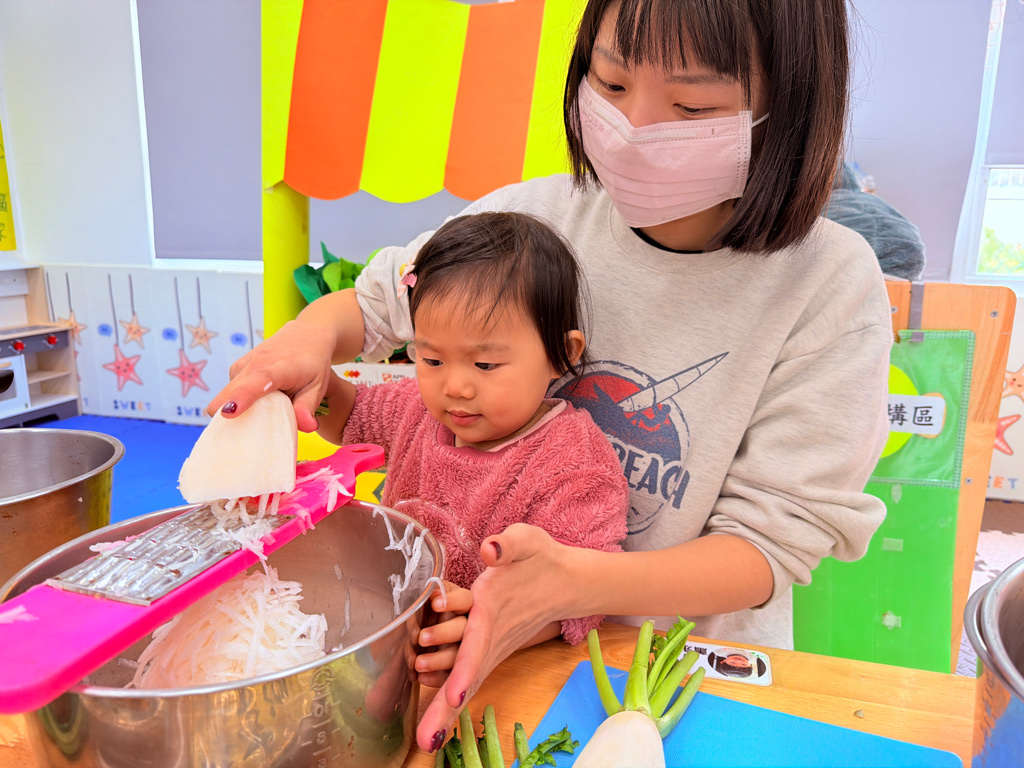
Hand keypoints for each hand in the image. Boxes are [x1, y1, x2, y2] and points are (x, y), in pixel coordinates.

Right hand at [205, 318, 335, 431]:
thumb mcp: (317, 387)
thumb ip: (308, 407)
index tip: (229, 412)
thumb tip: (307, 427)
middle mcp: (255, 363)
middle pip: (229, 394)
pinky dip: (238, 402)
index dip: (241, 397)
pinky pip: (229, 393)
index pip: (256, 382)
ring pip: (226, 397)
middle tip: (245, 436)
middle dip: (228, 417)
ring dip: (237, 410)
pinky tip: (257, 403)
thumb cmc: (313, 364)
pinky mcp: (236, 368)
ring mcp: (242, 365)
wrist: (305, 335)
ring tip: (262, 412)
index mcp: (277, 368)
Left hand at [415, 524, 570, 751]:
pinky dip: (451, 704)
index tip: (456, 696)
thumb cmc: (540, 558)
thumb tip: (491, 549)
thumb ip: (508, 544)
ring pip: (467, 684)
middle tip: (426, 741)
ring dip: (446, 712)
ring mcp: (491, 648)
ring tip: (425, 739)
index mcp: (493, 609)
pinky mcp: (488, 651)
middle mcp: (491, 636)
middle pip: (468, 677)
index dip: (465, 668)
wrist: (564, 582)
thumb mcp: (527, 540)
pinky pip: (468, 679)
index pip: (478, 642)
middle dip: (448, 709)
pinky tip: (435, 724)